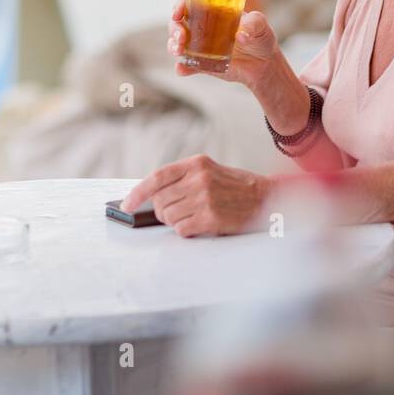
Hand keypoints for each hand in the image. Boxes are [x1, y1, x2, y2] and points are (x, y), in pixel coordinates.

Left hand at [121, 154, 271, 236]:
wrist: (266, 198)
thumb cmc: (236, 187)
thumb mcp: (210, 171)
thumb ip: (183, 179)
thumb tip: (152, 196)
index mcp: (196, 164)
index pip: (157, 178)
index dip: (138, 193)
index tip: (127, 204)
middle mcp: (199, 179)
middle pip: (160, 201)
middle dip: (164, 211)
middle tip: (178, 212)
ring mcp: (205, 198)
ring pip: (169, 216)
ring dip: (176, 221)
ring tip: (193, 217)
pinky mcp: (211, 217)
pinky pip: (181, 229)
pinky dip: (186, 230)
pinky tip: (200, 224)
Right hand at [166, 0, 280, 90]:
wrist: (264, 64)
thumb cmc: (260, 38)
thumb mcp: (261, 26)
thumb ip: (254, 24)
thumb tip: (240, 35)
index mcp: (213, 11)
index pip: (190, 3)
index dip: (180, 5)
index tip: (177, 13)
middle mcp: (202, 27)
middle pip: (178, 23)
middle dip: (174, 29)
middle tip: (181, 37)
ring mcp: (200, 46)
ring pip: (177, 43)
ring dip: (173, 46)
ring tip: (179, 51)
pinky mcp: (202, 63)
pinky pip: (187, 65)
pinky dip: (182, 67)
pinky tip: (182, 69)